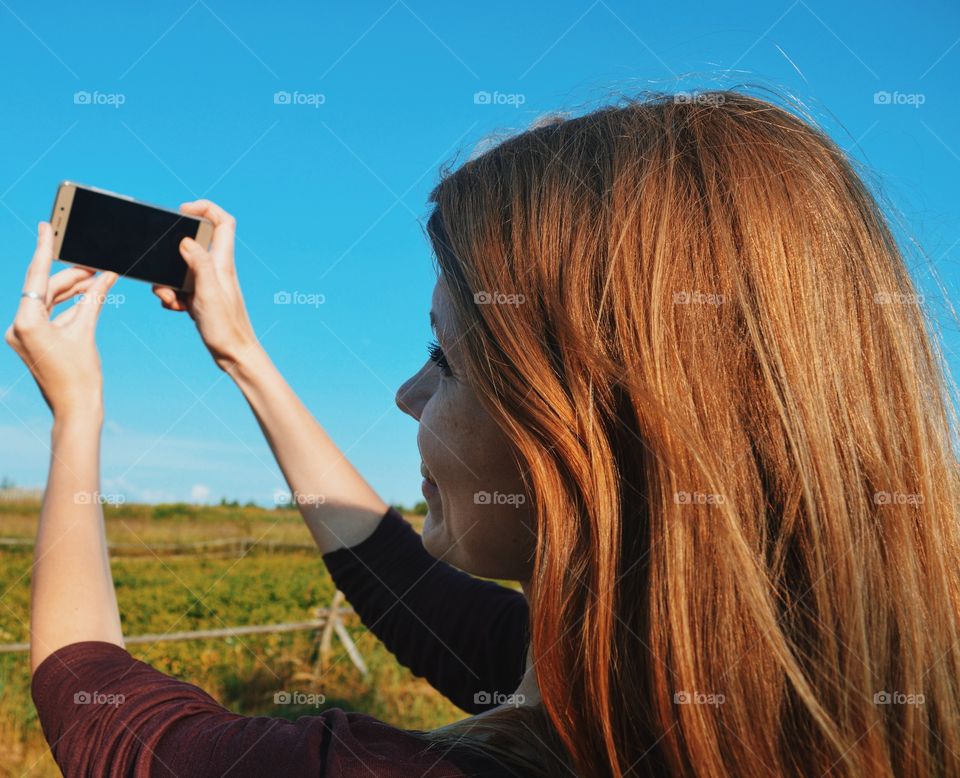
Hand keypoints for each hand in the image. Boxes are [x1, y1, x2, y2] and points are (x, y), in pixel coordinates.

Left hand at [5, 222, 116, 418]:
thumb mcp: (86, 331)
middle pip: (44, 289)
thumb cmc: (80, 376)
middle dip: (70, 276)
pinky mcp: (30, 341)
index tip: (47, 226)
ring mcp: (22, 335)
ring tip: (95, 278)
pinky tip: (86, 296)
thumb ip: (94, 298)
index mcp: (26, 323)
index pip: (36, 277)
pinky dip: (66, 305)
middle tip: (94, 263)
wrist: (75, 408)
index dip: (44, 249)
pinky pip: (48, 314)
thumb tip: (106, 274)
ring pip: (47, 300)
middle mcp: (17, 327)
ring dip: (70, 290)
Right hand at [151, 199, 258, 370]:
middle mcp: (217, 270)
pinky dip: (172, 295)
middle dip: (172, 252)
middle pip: (193, 244)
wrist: (234, 356)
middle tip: (163, 265)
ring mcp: (208, 284)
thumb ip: (199, 264)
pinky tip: (176, 308)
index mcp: (223, 263)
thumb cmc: (226, 327)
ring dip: (167, 281)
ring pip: (180, 269)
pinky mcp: (201, 298)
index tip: (183, 211)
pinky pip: (179, 288)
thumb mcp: (208, 293)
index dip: (205, 208)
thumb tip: (186, 240)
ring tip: (171, 299)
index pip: (223, 222)